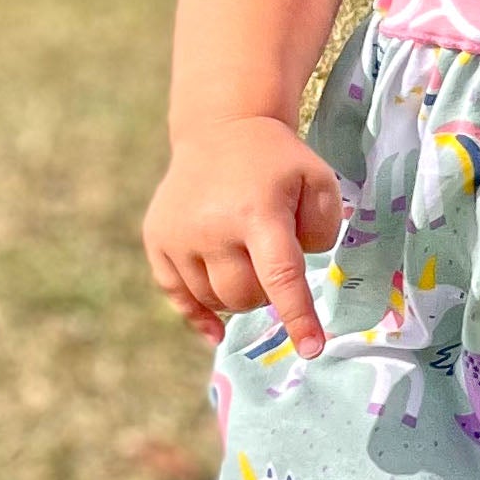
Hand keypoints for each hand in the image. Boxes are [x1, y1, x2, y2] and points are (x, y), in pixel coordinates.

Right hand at [143, 116, 343, 349]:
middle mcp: (212, 227)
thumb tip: (291, 280)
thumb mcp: (318, 180)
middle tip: (270, 263)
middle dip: (265, 293)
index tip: (313, 350)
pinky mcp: (157, 240)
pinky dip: (199, 315)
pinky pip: (178, 296)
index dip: (298, 318)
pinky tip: (216, 329)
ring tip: (244, 259)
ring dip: (236, 295)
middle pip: (244, 297)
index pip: (280, 277)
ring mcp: (178, 235)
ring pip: (213, 300)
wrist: (221, 129)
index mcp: (258, 212)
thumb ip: (322, 228)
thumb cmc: (278, 163)